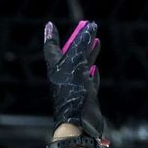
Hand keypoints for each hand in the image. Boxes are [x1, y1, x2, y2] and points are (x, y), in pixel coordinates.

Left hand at [42, 19, 103, 140]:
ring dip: (89, 53)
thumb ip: (81, 45)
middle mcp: (63, 77)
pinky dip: (92, 73)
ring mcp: (74, 87)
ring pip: (81, 65)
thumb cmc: (73, 93)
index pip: (52, 47)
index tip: (50, 24)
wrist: (78, 123)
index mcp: (55, 68)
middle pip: (70, 53)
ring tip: (97, 41)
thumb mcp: (76, 63)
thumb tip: (89, 27)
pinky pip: (88, 81)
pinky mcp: (85, 96)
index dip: (52, 35)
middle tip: (86, 26)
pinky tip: (95, 68)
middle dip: (79, 40)